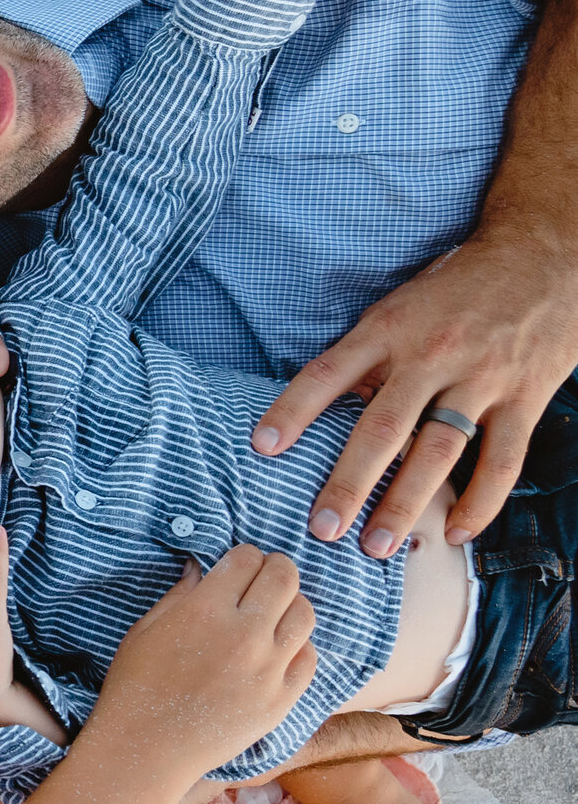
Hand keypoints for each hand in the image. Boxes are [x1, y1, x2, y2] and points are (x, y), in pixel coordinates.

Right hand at [91, 547, 318, 781]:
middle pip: (284, 577)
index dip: (242, 556)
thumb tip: (202, 568)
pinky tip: (277, 650)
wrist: (146, 749)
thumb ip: (180, 594)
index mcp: (205, 610)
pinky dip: (297, 646)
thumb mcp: (145, 629)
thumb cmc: (134, 685)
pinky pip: (309, 657)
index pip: (247, 558)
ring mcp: (269, 668)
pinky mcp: (282, 699)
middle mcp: (245, 634)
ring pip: (305, 613)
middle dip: (274, 568)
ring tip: (274, 613)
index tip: (235, 566)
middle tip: (262, 579)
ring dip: (291, 604)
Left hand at [254, 228, 577, 554]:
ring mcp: (481, 378)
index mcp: (387, 328)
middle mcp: (431, 354)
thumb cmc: (455, 290)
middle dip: (349, 482)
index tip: (261, 448)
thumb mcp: (398, 307)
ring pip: (438, 451)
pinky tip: (456, 532)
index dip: (292, 411)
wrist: (541, 258)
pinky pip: (502, 461)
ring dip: (405, 504)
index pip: (327, 373)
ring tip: (375, 546)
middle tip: (322, 527)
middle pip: (382, 427)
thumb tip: (324, 411)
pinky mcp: (525, 398)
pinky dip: (480, 503)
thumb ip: (366, 356)